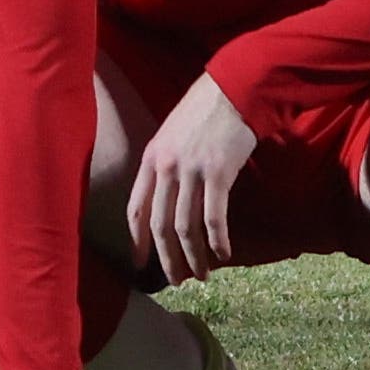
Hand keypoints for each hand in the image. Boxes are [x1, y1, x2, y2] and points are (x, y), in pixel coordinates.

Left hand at [124, 75, 258, 285]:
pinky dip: (218, 241)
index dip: (136, 239)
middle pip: (159, 224)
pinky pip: (215, 217)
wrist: (234, 89)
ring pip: (186, 227)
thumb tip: (166, 198)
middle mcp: (166, 167)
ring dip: (194, 256)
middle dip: (166, 258)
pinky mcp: (219, 173)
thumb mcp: (171, 135)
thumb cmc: (204, 112)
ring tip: (202, 275)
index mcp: (150, 158)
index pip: (135, 208)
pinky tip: (223, 255)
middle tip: (176, 280)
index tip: (140, 264)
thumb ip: (164, 164)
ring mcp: (191, 171)